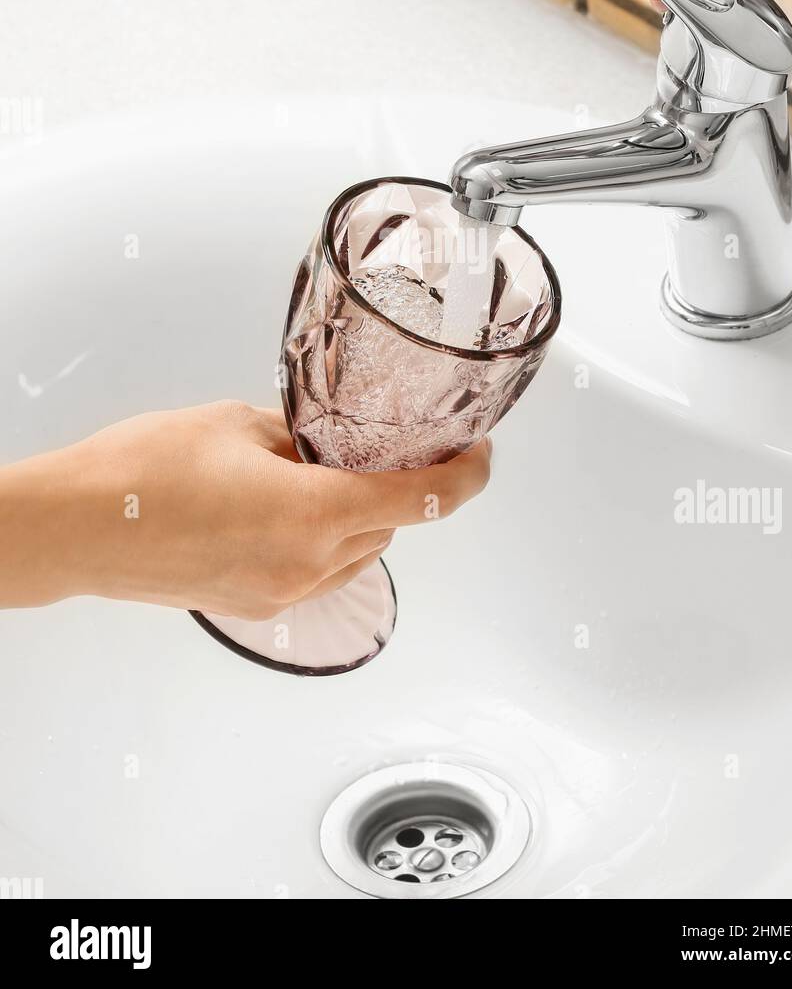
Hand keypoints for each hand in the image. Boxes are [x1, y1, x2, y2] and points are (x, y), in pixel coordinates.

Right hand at [0, 400, 490, 616]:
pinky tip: (291, 503)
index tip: (480, 455)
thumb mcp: (236, 423)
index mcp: (312, 513)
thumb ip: (297, 433)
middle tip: (397, 444)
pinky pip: (316, 570)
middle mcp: (305, 564)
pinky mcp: (252, 605)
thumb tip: (323, 440)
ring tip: (331, 469)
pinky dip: (323, 538)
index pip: (420, 499)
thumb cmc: (143, 470)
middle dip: (402, 486)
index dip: (465, 477)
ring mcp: (279, 593)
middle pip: (390, 526)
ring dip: (362, 515)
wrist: (76, 527)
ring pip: (356, 552)